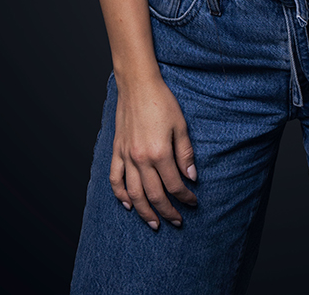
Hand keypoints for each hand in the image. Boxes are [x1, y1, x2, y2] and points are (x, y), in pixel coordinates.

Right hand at [109, 75, 197, 228]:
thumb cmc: (162, 101)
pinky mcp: (117, 151)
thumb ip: (185, 153)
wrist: (138, 85)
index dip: (185, 197)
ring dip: (144, 212)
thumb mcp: (181, 125)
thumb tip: (192, 177)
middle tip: (177, 221)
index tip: (193, 202)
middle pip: (154, 194)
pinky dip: (120, 194)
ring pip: (134, 193)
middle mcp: (141, 159)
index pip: (174, 184)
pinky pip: (115, 178)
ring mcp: (126, 156)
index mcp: (159, 152)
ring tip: (154, 223)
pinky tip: (128, 204)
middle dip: (168, 211)